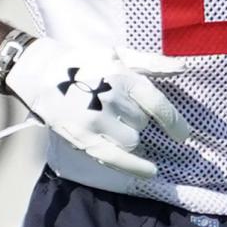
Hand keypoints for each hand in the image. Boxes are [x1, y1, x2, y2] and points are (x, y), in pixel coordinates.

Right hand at [9, 35, 191, 179]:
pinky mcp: (84, 138)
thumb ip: (153, 63)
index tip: (184, 134)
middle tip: (123, 112)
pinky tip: (150, 171)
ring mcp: (97, 122)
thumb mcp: (119, 55)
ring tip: (119, 127)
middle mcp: (112, 100)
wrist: (42, 73)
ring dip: (131, 138)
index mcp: (124, 78)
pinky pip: (116, 159)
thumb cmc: (84, 62)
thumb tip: (183, 68)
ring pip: (132, 142)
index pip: (158, 106)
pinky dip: (136, 167)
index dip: (175, 123)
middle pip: (142, 124)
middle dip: (139, 121)